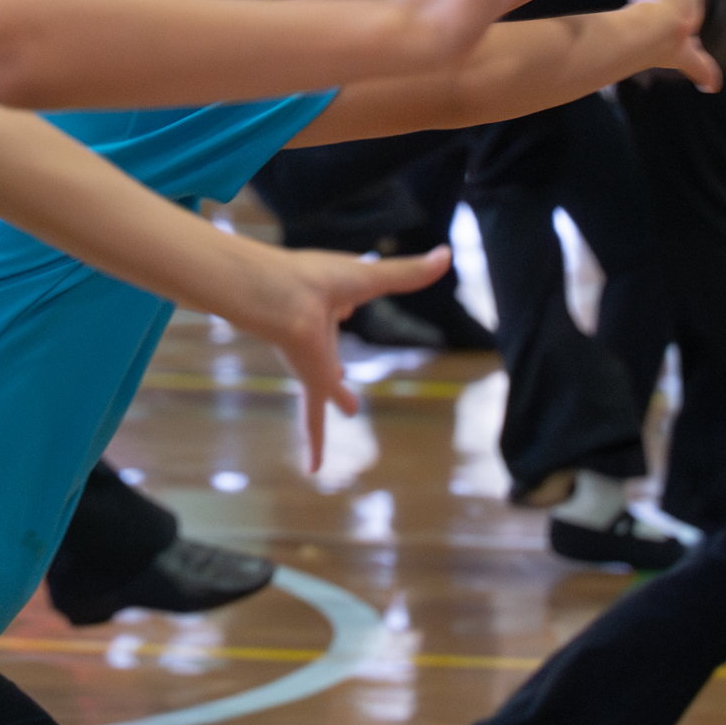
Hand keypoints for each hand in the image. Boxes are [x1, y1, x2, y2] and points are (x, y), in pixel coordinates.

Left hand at [267, 246, 454, 470]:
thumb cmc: (317, 279)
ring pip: (323, 387)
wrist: (278, 301)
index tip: (344, 308)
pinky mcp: (310, 384)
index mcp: (330, 302)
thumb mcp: (370, 276)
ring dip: (333, 393)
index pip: (339, 305)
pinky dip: (315, 445)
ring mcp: (313, 361)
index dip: (343, 304)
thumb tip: (447, 253)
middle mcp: (319, 333)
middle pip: (331, 350)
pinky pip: (314, 421)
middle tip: (341, 372)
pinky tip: (312, 470)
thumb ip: (408, 272)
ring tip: (348, 409)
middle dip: (337, 356)